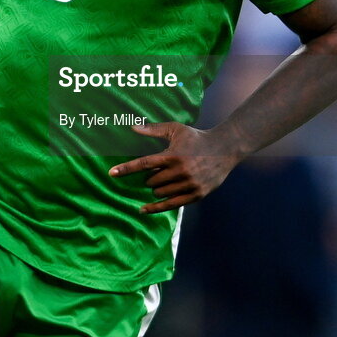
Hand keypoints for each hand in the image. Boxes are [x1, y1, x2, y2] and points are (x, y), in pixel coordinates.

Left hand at [109, 122, 242, 213]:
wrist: (224, 149)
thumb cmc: (196, 137)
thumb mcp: (176, 130)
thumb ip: (153, 129)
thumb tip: (132, 127)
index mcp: (172, 155)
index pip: (144, 163)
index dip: (127, 169)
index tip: (112, 173)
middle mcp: (180, 171)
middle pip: (151, 181)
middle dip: (149, 178)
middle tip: (158, 171)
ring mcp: (189, 184)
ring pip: (160, 193)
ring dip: (156, 189)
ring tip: (165, 179)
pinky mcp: (196, 195)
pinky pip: (172, 205)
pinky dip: (156, 208)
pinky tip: (144, 209)